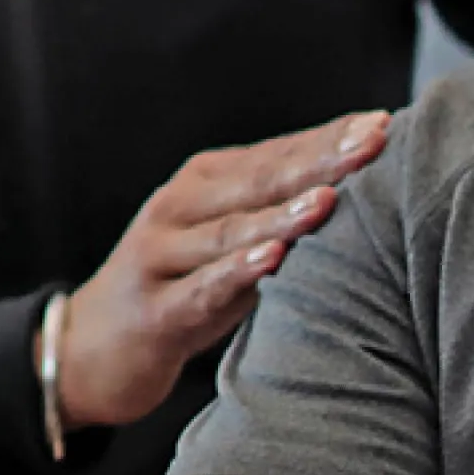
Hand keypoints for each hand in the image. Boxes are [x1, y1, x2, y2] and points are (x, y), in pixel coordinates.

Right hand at [53, 109, 390, 430]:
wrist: (89, 350)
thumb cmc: (180, 293)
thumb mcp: (226, 249)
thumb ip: (278, 220)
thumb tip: (366, 197)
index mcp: (202, 184)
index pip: (276, 153)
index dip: (329, 138)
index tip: (383, 124)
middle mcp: (177, 208)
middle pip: (258, 180)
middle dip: (319, 161)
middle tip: (371, 143)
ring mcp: (159, 257)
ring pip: (228, 231)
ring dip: (281, 214)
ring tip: (329, 198)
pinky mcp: (152, 311)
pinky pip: (200, 289)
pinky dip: (236, 273)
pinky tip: (272, 259)